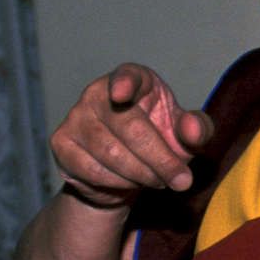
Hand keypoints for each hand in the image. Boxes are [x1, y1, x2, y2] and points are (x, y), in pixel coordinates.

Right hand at [50, 63, 214, 207]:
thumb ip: (197, 130)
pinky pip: (92, 170)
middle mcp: (98, 92)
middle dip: (160, 159)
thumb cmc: (160, 142)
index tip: (122, 93)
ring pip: (110, 152)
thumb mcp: (185, 136)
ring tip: (158, 181)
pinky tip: (131, 183)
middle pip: (129, 127)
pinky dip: (118, 183)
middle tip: (181, 180)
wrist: (126, 172)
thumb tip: (192, 129)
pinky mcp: (62, 143)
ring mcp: (76, 116)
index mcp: (134, 79)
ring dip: (142, 174)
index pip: (128, 76)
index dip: (124, 83)